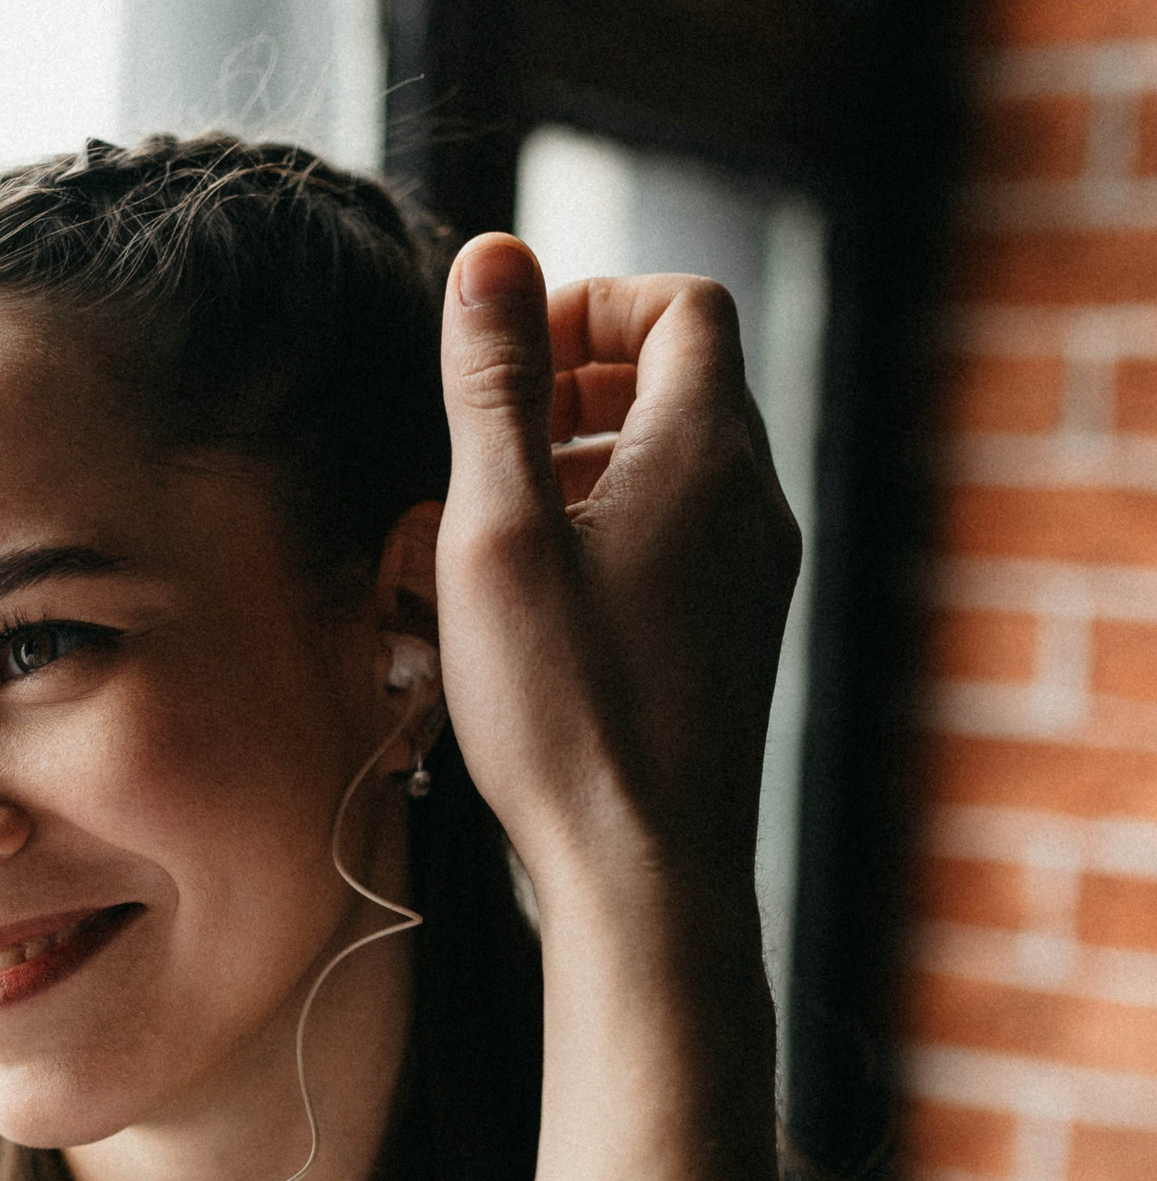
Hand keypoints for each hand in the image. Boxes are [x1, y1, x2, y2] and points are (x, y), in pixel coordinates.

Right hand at [431, 234, 801, 914]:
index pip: (683, 306)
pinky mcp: (730, 637)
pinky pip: (674, 537)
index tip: (503, 353)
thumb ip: (493, 388)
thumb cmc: (565, 704)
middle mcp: (752, 503)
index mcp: (707, 454)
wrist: (643, 869)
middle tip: (485, 428)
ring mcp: (751, 575)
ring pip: (673, 464)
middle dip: (574, 378)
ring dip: (579, 459)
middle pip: (681, 380)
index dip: (590, 302)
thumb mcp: (498, 529)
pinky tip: (528, 597)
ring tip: (490, 516)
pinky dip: (602, 528)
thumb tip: (491, 255)